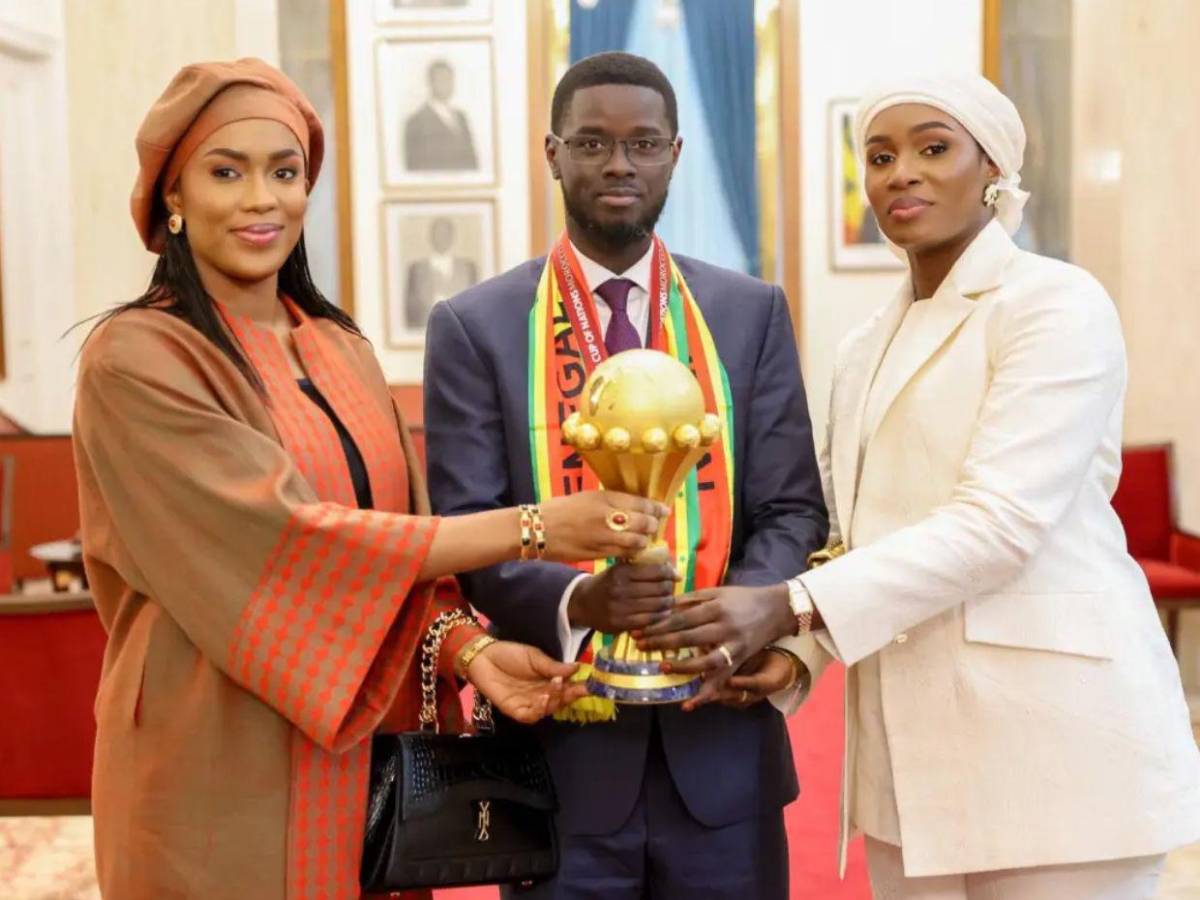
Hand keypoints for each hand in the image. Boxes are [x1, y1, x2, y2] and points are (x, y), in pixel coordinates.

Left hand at [463, 641, 589, 723]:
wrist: (484, 656)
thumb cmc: (510, 654)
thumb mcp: (534, 656)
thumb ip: (553, 666)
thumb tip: (578, 667)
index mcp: (549, 680)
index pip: (568, 687)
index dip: (579, 687)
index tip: (591, 684)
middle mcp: (542, 694)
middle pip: (561, 701)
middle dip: (571, 695)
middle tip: (578, 688)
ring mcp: (529, 704)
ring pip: (548, 710)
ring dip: (556, 702)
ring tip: (558, 688)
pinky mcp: (515, 710)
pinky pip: (530, 716)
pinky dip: (539, 711)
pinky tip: (543, 699)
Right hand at [539, 491, 667, 562]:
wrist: (538, 529)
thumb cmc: (560, 510)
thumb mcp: (587, 497)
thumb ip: (610, 501)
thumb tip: (633, 506)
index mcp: (604, 498)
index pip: (641, 503)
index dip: (656, 508)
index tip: (663, 510)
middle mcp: (608, 516)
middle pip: (645, 523)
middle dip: (654, 526)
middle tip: (655, 527)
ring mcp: (604, 536)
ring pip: (638, 541)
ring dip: (645, 542)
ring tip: (644, 540)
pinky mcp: (598, 553)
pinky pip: (624, 553)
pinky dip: (632, 552)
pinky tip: (631, 550)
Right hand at [568, 562, 679, 633]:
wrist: (584, 603)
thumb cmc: (608, 583)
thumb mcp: (620, 568)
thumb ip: (644, 567)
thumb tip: (676, 572)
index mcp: (621, 571)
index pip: (655, 571)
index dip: (669, 573)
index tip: (674, 575)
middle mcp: (620, 588)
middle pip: (659, 589)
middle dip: (670, 589)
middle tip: (671, 589)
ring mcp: (619, 607)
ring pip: (656, 605)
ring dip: (667, 603)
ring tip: (668, 601)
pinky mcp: (620, 623)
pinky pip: (648, 620)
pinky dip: (659, 617)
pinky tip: (662, 613)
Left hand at [634, 583, 793, 707]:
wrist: (776, 610)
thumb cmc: (743, 598)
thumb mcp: (718, 591)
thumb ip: (691, 599)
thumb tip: (664, 606)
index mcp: (717, 607)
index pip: (682, 618)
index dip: (659, 625)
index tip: (640, 630)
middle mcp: (725, 628)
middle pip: (689, 638)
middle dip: (662, 643)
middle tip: (640, 645)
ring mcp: (734, 647)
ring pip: (706, 662)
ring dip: (682, 668)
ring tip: (662, 668)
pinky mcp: (739, 661)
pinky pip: (721, 681)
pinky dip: (705, 695)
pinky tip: (687, 705)